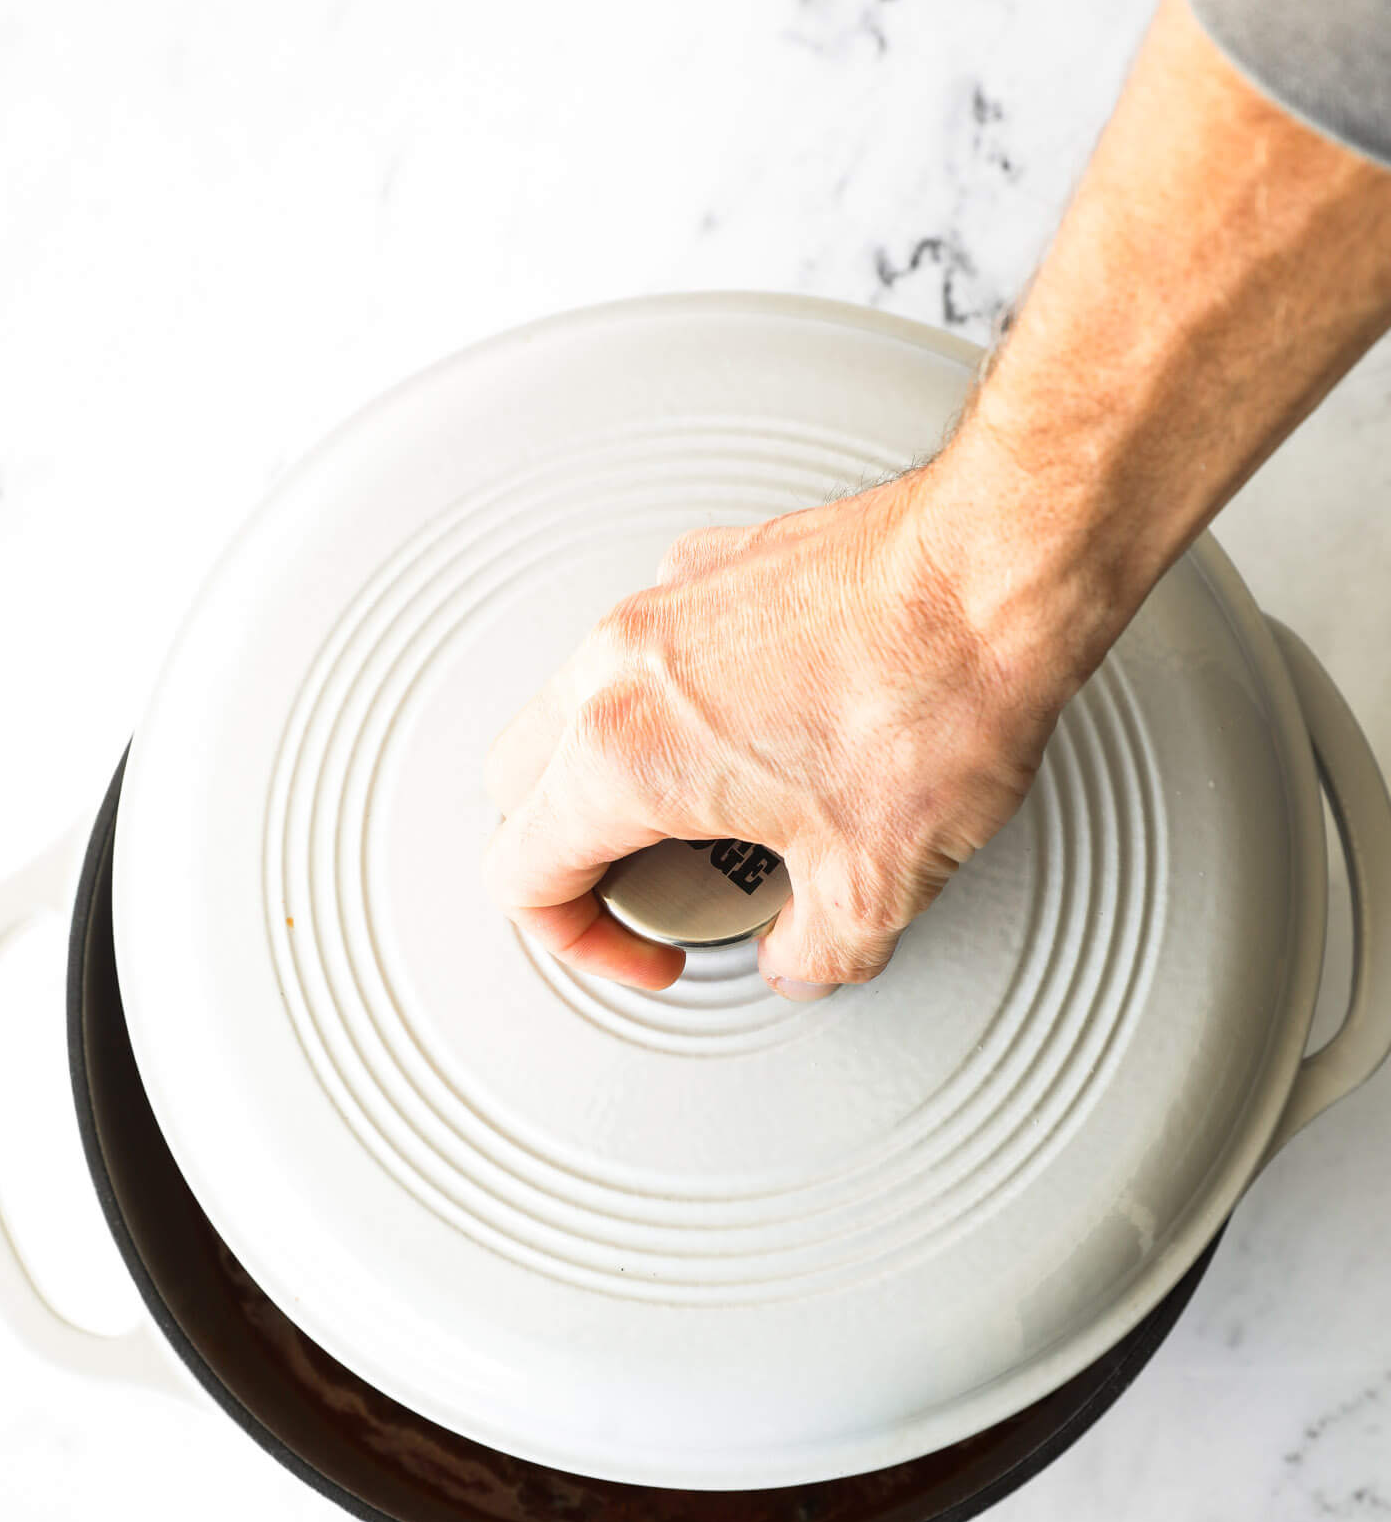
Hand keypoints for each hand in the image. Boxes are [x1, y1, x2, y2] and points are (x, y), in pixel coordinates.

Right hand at [482, 454, 1095, 996]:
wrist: (1002, 563)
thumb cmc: (938, 692)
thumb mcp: (876, 884)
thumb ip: (811, 953)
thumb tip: (798, 958)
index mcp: (624, 756)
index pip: (519, 874)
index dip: (578, 943)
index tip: (650, 949)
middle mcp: (617, 666)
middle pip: (523, 789)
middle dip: (580, 859)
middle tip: (664, 890)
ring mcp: (661, 602)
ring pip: (578, 708)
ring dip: (623, 778)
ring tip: (721, 817)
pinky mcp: (717, 563)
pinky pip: (653, 649)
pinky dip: (678, 707)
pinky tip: (766, 735)